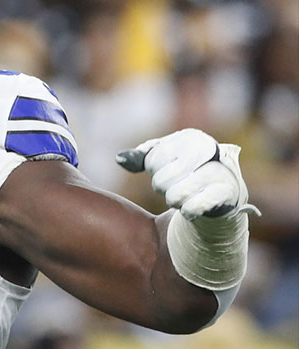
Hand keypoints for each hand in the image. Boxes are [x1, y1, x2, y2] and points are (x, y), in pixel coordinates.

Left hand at [116, 128, 256, 220]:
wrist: (220, 193)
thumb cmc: (186, 172)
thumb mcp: (163, 160)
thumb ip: (140, 157)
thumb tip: (119, 159)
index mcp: (190, 138)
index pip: (153, 161)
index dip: (154, 171)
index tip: (168, 169)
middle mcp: (208, 149)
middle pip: (162, 180)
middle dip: (163, 188)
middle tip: (175, 186)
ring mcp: (220, 171)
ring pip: (176, 195)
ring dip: (174, 201)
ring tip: (183, 196)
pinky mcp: (229, 192)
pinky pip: (194, 206)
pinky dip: (187, 211)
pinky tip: (190, 209)